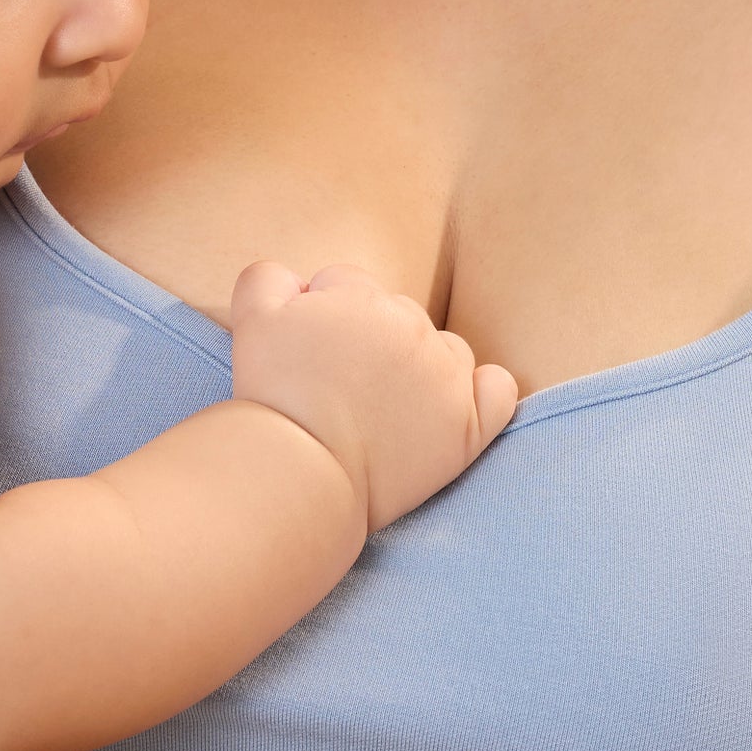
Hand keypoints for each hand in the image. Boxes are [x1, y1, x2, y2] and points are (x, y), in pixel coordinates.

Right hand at [229, 261, 517, 529]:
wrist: (302, 472)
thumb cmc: (273, 402)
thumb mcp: (252, 320)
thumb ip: (270, 278)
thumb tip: (301, 282)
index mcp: (359, 294)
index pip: (347, 286)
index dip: (323, 320)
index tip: (310, 359)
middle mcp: (410, 325)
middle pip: (398, 316)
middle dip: (371, 343)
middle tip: (340, 391)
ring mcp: (444, 374)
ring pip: (446, 350)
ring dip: (422, 368)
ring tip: (383, 410)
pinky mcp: (468, 424)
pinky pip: (499, 390)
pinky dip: (484, 393)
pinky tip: (455, 410)